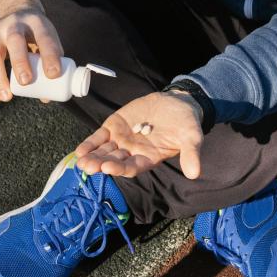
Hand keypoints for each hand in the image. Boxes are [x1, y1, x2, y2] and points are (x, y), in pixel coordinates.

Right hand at [0, 0, 63, 102]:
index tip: (53, 74)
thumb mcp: (47, 40)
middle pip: (15, 40)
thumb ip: (50, 65)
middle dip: (19, 62)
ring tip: (6, 97)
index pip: (44, 37)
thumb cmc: (36, 34)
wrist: (14, 12)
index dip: (49, 55)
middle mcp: (14, 24)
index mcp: (36, 22)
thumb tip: (46, 97)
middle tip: (26, 82)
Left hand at [75, 90, 204, 179]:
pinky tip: (80, 151)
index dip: (121, 169)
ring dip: (92, 157)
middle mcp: (133, 152)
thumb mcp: (192, 137)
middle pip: (114, 161)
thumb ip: (191, 154)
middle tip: (88, 168)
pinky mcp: (114, 127)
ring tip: (81, 162)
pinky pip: (99, 137)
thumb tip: (195, 174)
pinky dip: (90, 143)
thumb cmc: (186, 123)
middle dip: (101, 165)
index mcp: (149, 158)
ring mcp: (122, 140)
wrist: (177, 103)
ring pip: (104, 151)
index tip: (109, 169)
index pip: (133, 167)